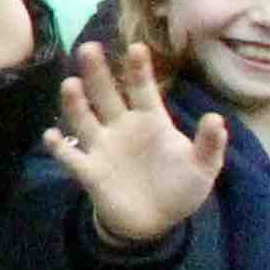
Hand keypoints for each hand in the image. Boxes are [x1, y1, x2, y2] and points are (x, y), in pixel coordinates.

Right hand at [41, 39, 227, 250]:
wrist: (154, 222)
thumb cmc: (180, 188)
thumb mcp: (203, 168)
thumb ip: (209, 145)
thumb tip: (216, 118)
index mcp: (150, 121)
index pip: (142, 89)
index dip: (139, 69)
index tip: (136, 47)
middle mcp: (121, 127)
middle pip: (106, 94)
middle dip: (97, 72)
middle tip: (89, 48)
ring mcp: (102, 147)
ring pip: (84, 118)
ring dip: (75, 102)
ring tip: (70, 84)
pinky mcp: (89, 170)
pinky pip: (69, 156)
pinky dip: (59, 146)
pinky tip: (52, 136)